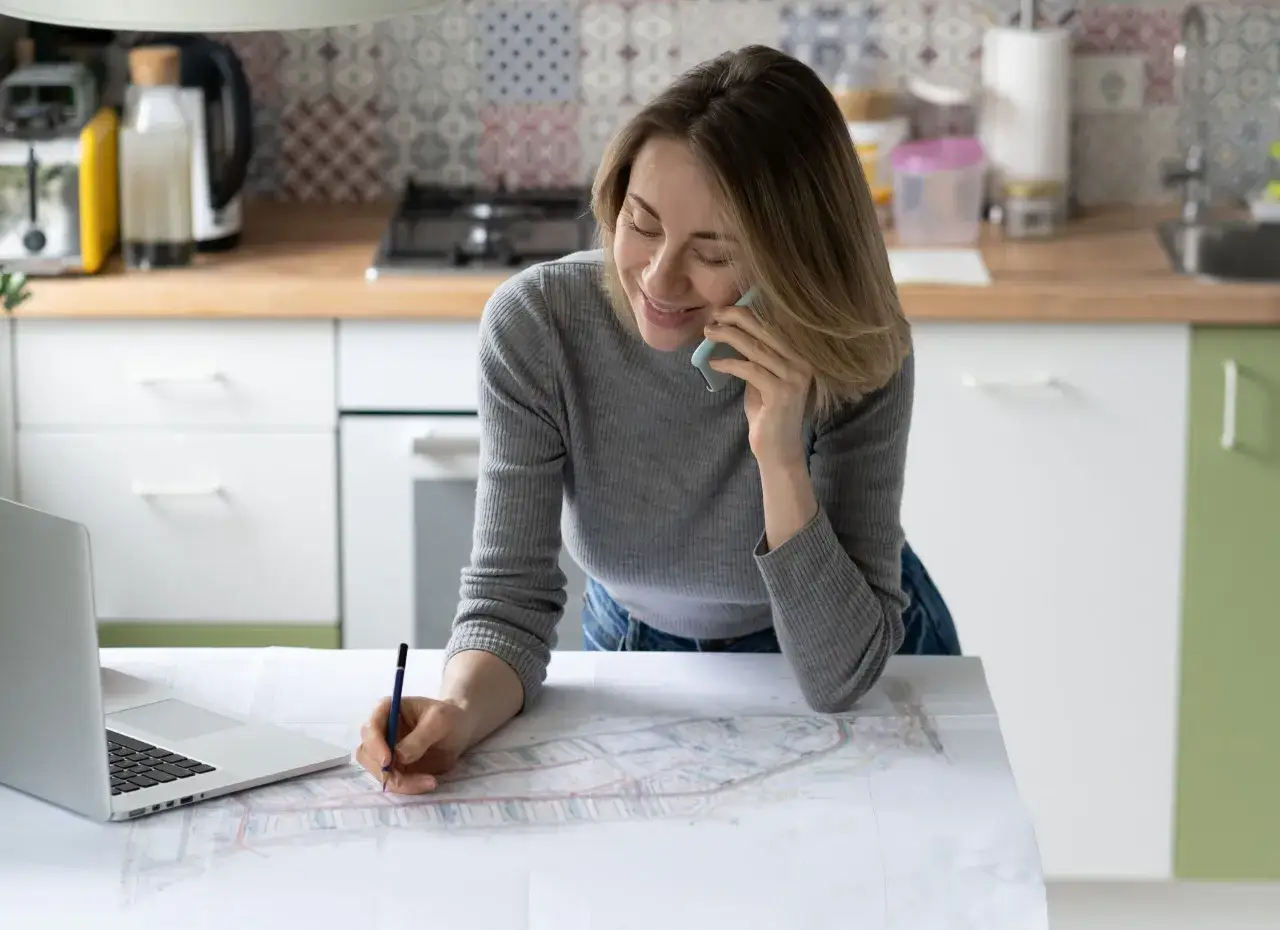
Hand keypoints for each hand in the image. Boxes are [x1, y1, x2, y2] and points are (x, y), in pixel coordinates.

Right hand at [355, 695, 473, 793]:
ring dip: (399, 782)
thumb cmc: (449, 717)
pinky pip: (392, 781)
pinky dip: (408, 787)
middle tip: (408, 779)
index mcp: (386, 710)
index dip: (375, 745)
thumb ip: (420, 737)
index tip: (388, 761)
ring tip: (429, 781)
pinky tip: (429, 783)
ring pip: (378, 772)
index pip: (370, 728)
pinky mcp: (394, 768)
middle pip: (367, 754)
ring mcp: (385, 751)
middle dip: (385, 770)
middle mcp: (380, 731)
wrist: (460, 730)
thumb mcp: (439, 720)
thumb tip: (399, 756)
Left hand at [704, 304, 812, 468]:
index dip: (749, 314)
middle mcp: (802, 364)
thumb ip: (757, 359)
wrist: (778, 450)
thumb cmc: (768, 415)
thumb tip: (734, 334)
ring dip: (729, 336)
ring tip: (709, 332)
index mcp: (801, 357)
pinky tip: (714, 363)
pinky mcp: (780, 393)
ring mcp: (794, 378)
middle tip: (715, 313)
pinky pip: (750, 370)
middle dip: (737, 318)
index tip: (726, 308)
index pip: (774, 327)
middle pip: (766, 331)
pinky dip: (729, 364)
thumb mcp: (763, 380)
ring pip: (756, 348)